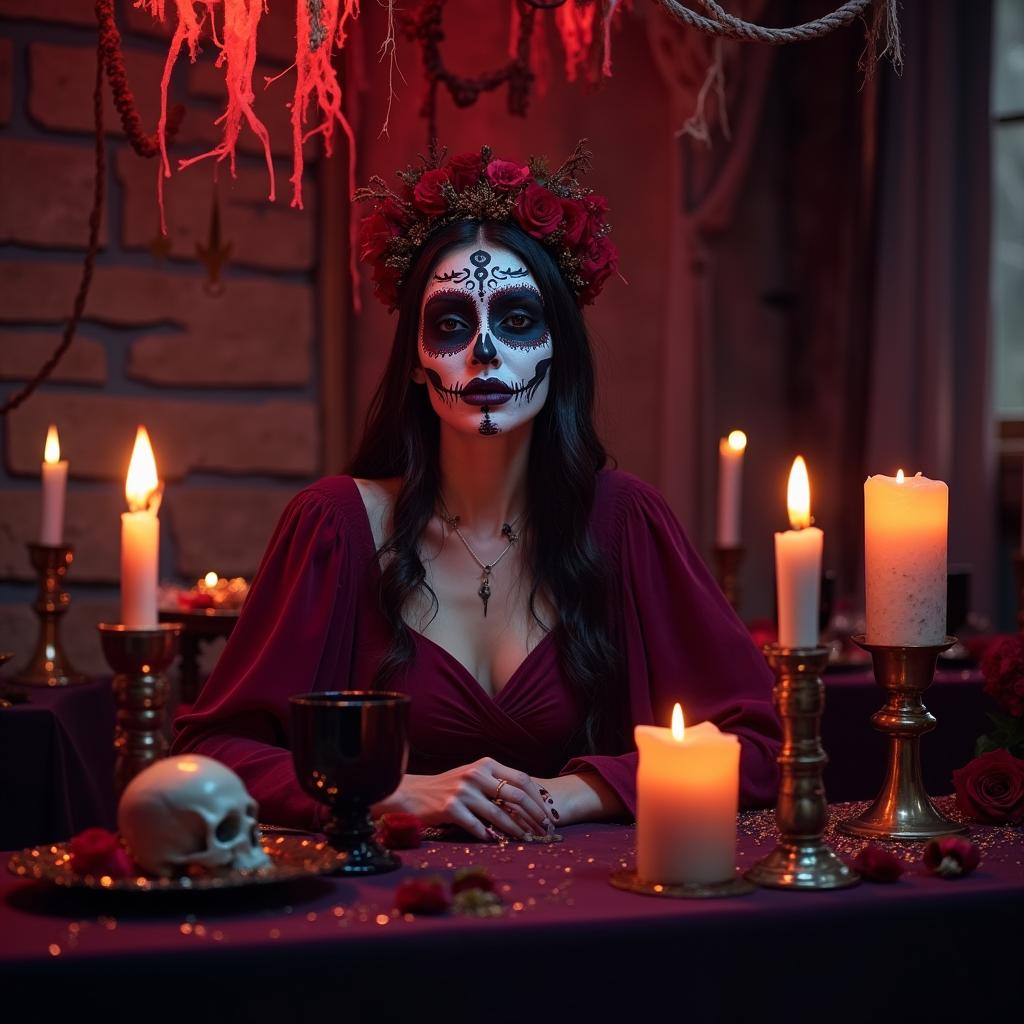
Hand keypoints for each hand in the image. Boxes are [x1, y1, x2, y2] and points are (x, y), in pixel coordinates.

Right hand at [379, 758, 552, 841]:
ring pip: (499, 814)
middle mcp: (476, 774)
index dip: (538, 798)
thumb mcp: (474, 777)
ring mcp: (462, 790)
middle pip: (515, 796)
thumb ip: (496, 783)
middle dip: (534, 815)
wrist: (413, 794)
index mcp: (485, 764)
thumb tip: (530, 802)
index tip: (549, 813)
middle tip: (545, 830)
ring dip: (516, 830)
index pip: (521, 779)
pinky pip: (476, 826)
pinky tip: (496, 842)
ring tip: (527, 840)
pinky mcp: (450, 808)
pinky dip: (488, 836)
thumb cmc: (449, 787)